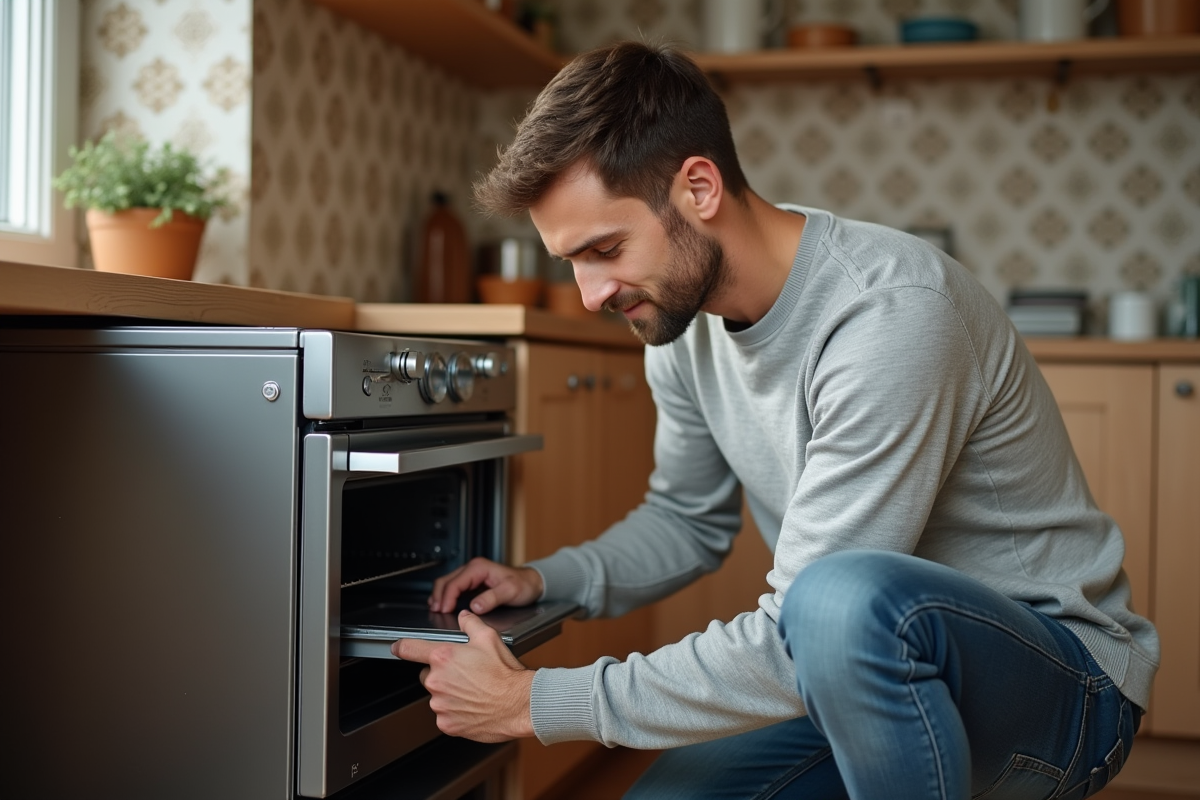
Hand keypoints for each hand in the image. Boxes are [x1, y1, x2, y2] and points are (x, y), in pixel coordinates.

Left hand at [393, 610, 535, 740]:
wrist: (518, 704)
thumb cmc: (505, 674)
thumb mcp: (489, 638)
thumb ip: (470, 624)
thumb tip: (464, 617)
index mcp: (443, 657)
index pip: (409, 649)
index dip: (401, 647)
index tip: (397, 648)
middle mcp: (437, 681)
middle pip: (427, 674)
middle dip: (441, 673)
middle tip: (465, 673)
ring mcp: (440, 704)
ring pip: (437, 695)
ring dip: (449, 693)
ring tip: (473, 691)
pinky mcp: (446, 723)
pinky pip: (444, 715)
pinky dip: (455, 711)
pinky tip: (472, 705)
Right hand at [429, 556, 543, 613]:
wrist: (532, 583)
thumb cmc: (523, 584)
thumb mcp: (510, 591)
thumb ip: (492, 598)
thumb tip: (474, 606)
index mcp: (479, 568)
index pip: (455, 583)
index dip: (447, 597)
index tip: (444, 610)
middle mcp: (473, 569)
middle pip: (447, 580)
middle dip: (438, 596)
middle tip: (435, 611)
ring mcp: (472, 575)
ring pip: (448, 582)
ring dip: (440, 595)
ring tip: (436, 609)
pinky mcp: (472, 582)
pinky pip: (454, 586)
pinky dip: (446, 595)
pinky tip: (444, 604)